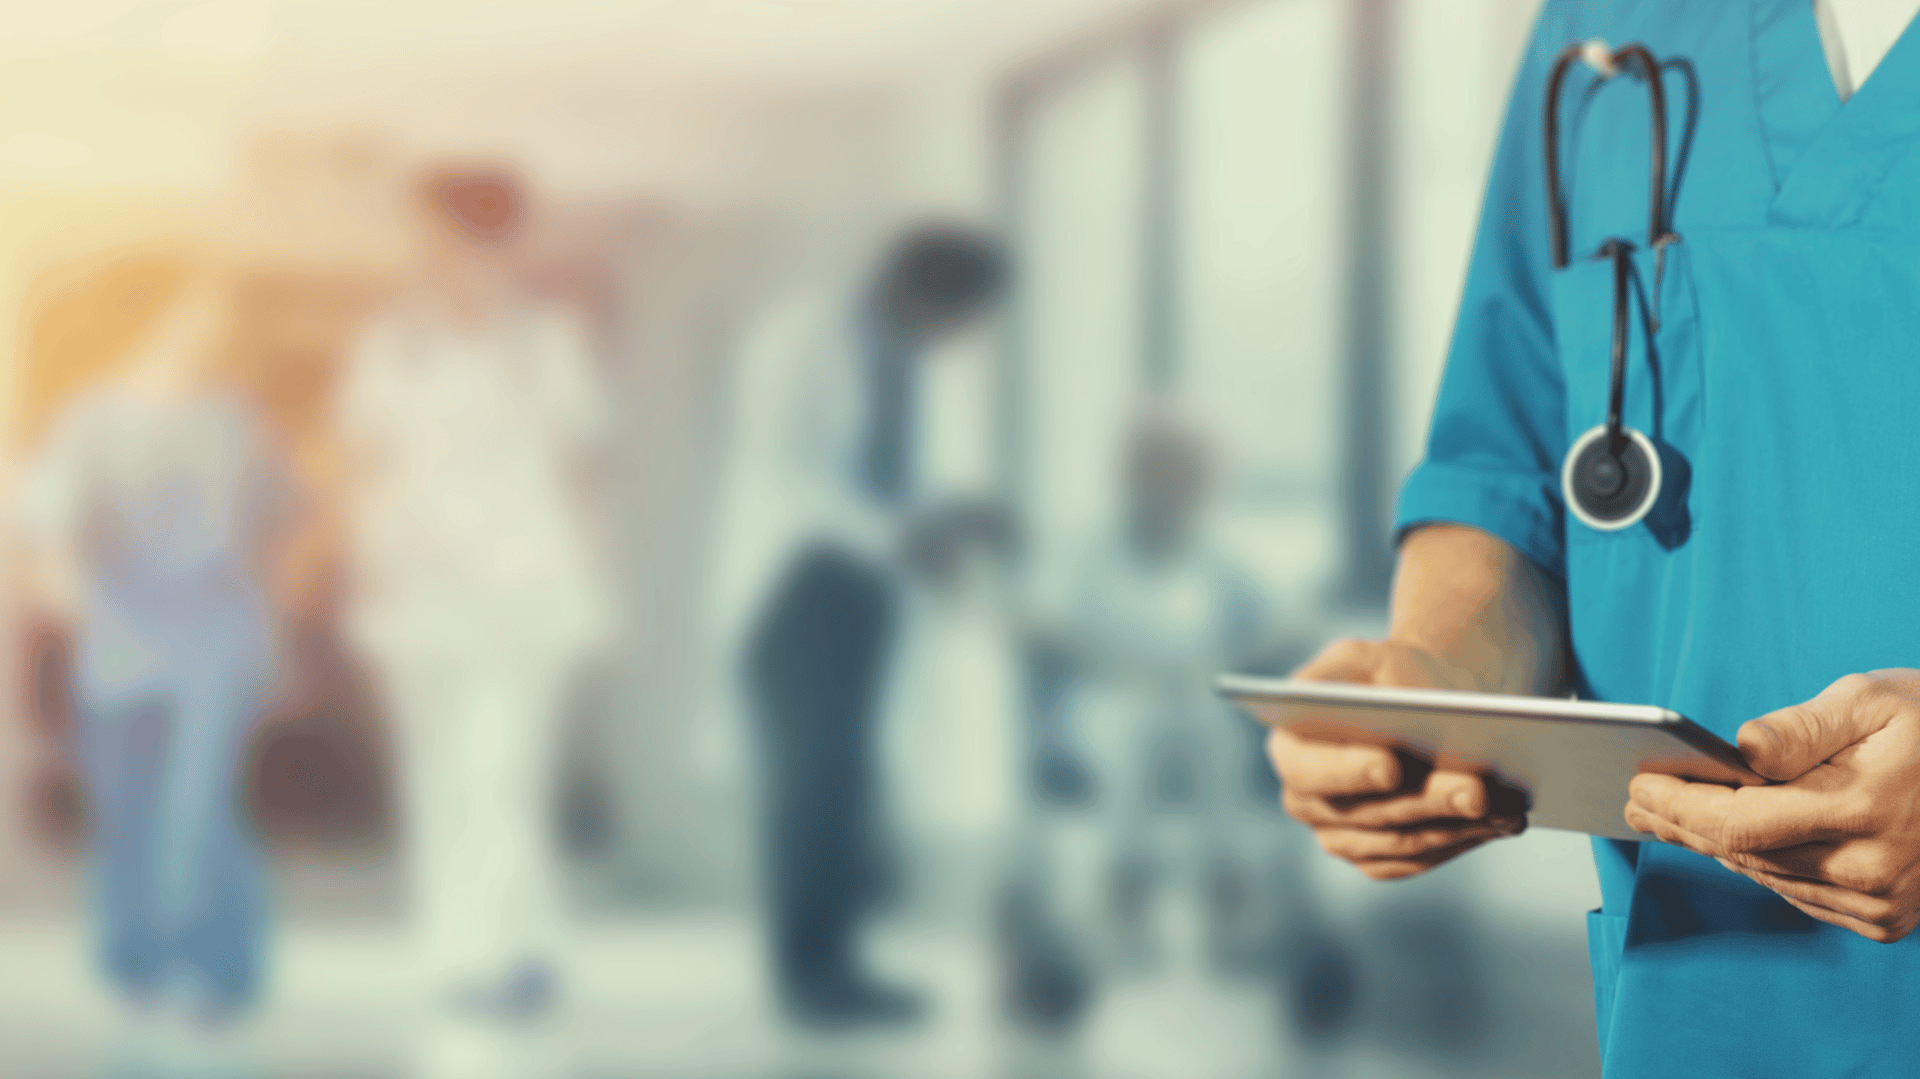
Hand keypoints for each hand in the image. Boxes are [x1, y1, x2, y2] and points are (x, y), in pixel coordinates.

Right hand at [1267, 637, 1526, 879]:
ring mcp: (1339, 838)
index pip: (1312, 771)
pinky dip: (1464, 840)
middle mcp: (1304, 802)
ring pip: (1403, 842)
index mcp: (1290, 750)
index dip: (1350, 771)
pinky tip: (1503, 822)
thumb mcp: (1366, 656)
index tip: (1392, 766)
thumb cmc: (1394, 677)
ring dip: (1458, 825)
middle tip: (1478, 789)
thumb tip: (1342, 699)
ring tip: (1508, 806)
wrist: (1428, 711)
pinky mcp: (1378, 859)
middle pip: (1369, 813)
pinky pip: (1422, 859)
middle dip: (1429, 801)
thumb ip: (1344, 667)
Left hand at [1624, 671, 1919, 942]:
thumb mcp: (1874, 700)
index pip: (1737, 821)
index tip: (1639, 785)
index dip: (1678, 806)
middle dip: (1682, 824)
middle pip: (1744, 852)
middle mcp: (1870, 868)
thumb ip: (1800, 727)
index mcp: (1863, 809)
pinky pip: (1800, 893)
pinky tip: (1730, 842)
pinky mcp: (1886, 919)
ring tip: (1668, 818)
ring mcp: (1880, 902)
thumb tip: (1738, 749)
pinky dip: (1761, 865)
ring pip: (1767, 875)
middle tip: (1638, 801)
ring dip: (1715, 847)